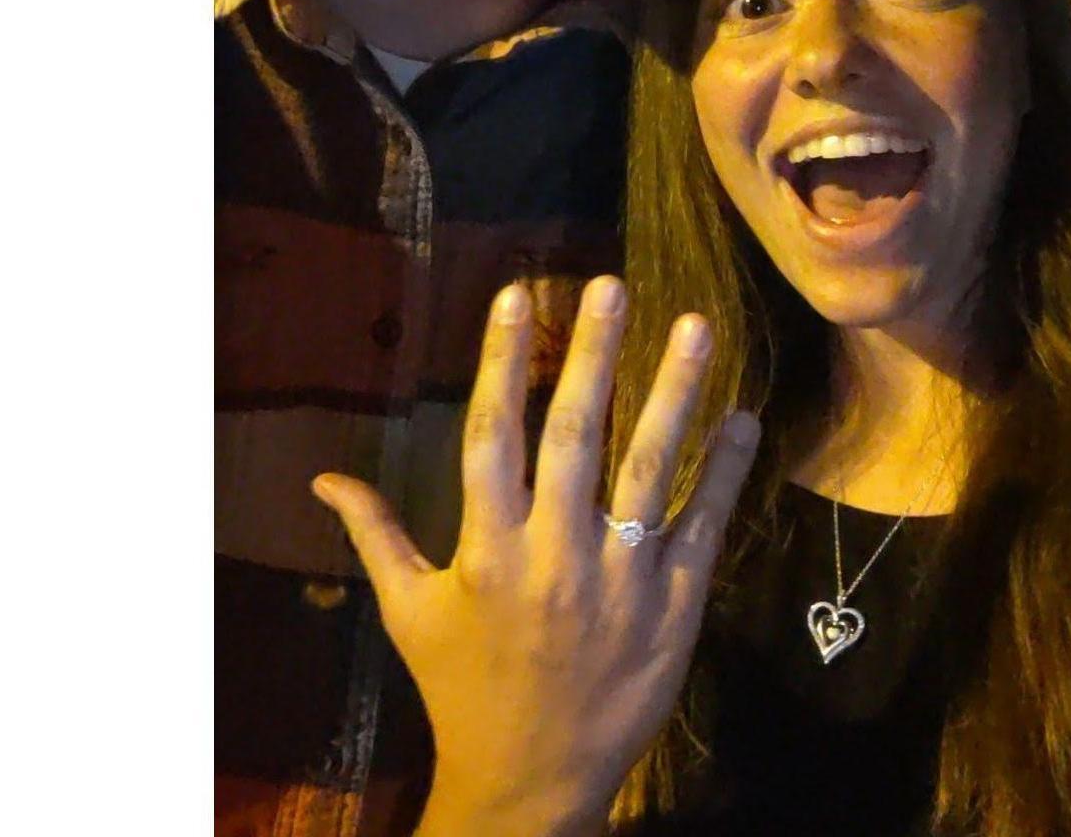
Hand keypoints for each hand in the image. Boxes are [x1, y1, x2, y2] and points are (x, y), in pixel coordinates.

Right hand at [312, 276, 759, 836]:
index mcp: (487, 548)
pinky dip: (727, 472)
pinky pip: (706, 527)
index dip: (500, 362)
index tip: (516, 294)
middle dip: (592, 355)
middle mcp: (554, 553)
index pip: (492, 435)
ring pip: (652, 469)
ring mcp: (622, 579)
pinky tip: (745, 417)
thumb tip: (324, 478)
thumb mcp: (410, 613)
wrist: (530, 785)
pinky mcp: (676, 607)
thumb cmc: (463, 688)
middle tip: (611, 285)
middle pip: (576, 436)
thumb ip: (375, 536)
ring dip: (675, 391)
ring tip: (696, 324)